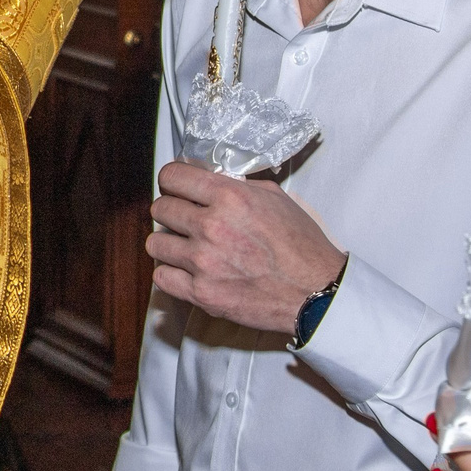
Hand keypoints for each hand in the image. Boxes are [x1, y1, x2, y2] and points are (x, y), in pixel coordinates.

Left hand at [146, 161, 345, 331]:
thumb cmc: (301, 245)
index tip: (176, 187)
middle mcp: (212, 226)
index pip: (173, 176)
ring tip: (185, 246)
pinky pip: (162, 277)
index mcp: (230, 197)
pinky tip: (186, 271)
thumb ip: (238, 186)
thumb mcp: (275, 198)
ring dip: (168, 243)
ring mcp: (204, 262)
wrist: (315, 292)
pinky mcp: (202, 294)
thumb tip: (210, 180)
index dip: (172, 180)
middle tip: (183, 219)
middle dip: (170, 211)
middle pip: (160, 208)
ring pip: (156, 243)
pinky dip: (171, 273)